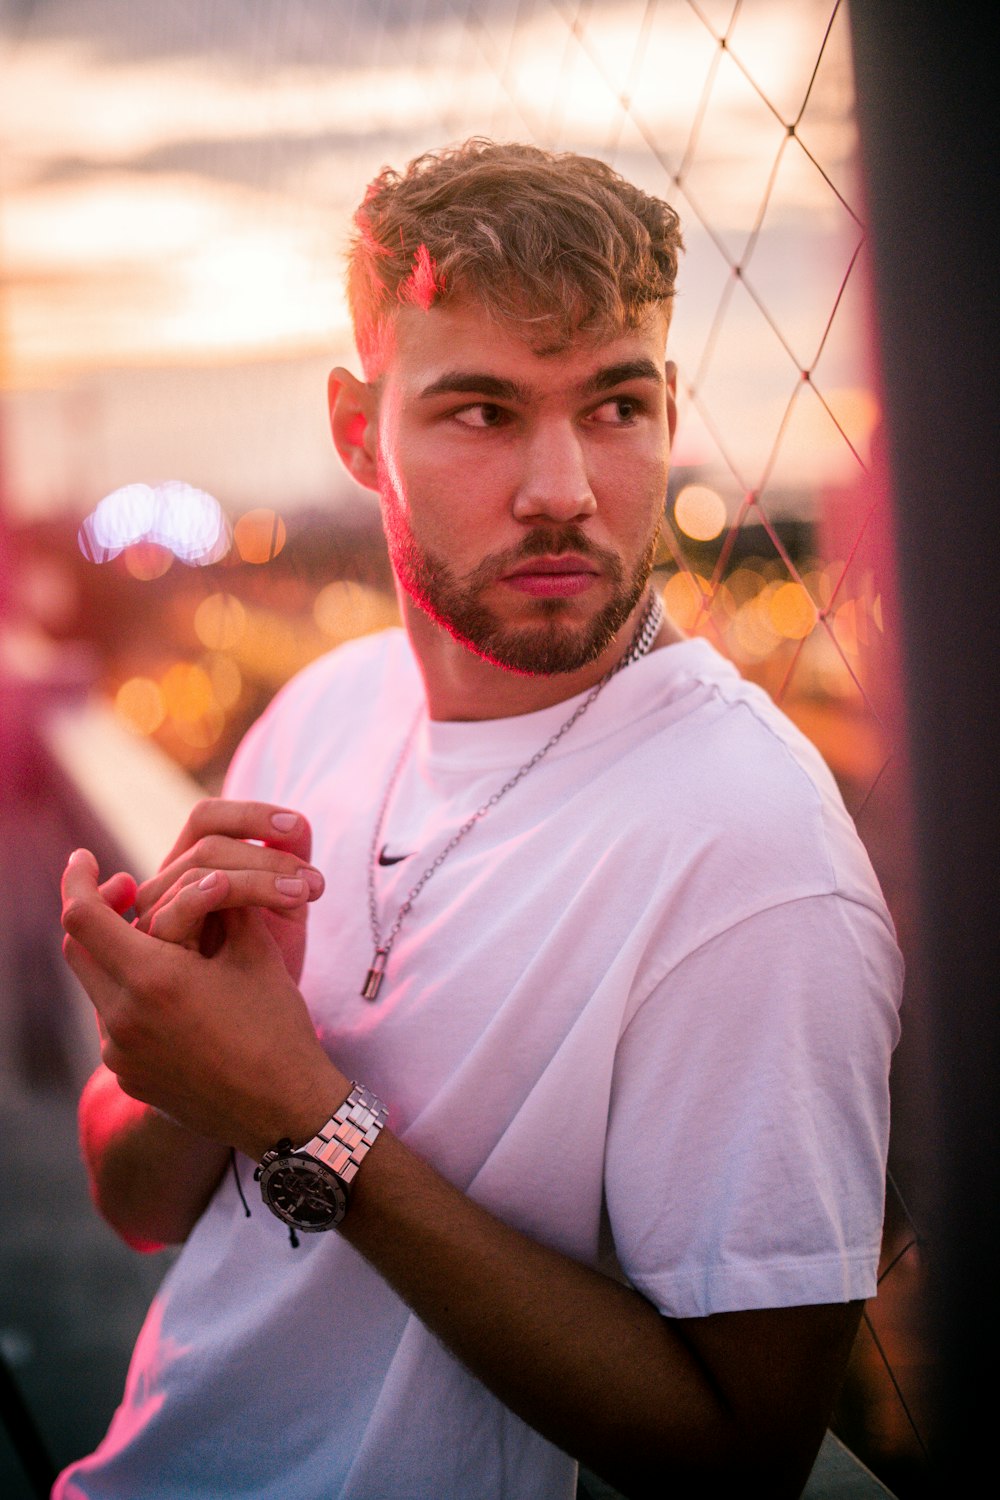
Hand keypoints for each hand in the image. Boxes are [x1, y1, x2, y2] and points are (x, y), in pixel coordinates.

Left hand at [62, 849, 345, 1157]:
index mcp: (152, 979)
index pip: (83, 916)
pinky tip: (173, 994)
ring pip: (96, 987)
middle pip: (77, 949)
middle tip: (124, 890)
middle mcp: (122, 1019)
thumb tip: (202, 873)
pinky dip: (132, 996)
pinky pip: (114, 1024)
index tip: (84, 858)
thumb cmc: (277, 1026)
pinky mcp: (131, 1078)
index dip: (79, 879)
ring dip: (116, 957)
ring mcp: (120, 1054)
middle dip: (95, 914)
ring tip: (160, 944)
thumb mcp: (256, 953)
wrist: (285, 1112)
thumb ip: (222, 906)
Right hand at [134, 800, 323, 981]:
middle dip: (266, 856)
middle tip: (314, 880)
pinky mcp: (153, 953)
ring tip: (304, 894)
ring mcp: (154, 918)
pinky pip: (175, 916)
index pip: (206, 818)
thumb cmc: (270, 962)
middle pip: (205, 844)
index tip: (296, 827)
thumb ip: (290, 861)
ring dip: (257, 878)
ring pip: (196, 875)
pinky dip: (215, 900)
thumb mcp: (288, 905)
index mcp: (192, 864)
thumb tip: (296, 824)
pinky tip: (255, 910)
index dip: (250, 813)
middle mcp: (166, 885)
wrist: (260, 1024)